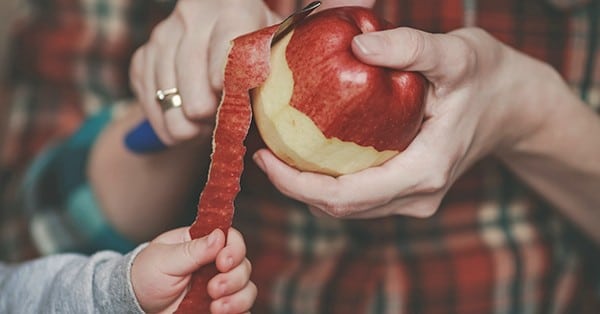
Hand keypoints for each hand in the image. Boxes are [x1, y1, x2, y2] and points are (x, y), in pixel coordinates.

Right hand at [129, 0, 377, 146]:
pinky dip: (164, 121)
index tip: (236, 102)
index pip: (229, 41)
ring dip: (185, 120)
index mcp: (232, 6)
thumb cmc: (266, 58)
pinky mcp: (143, 58)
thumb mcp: (292, 39)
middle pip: (192, 70)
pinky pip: (146, 98)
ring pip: (165, 90)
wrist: (219, 71)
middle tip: (221, 119)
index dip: (230, 76)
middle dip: (207, 107)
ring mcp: (163, 34)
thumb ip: (324, 15)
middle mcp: (193, 14)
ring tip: (205, 125)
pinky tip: (182, 126)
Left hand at [131, 227, 255, 312]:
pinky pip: (242, 308)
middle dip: (234, 278)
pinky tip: (221, 313)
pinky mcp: (219, 306)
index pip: (232, 238)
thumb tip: (219, 235)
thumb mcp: (164, 259)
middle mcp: (215, 264)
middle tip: (213, 289)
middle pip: (244, 264)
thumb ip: (193, 250)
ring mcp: (219, 286)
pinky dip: (239, 310)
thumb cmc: (145, 275)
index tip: (222, 262)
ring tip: (216, 308)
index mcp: (203, 244)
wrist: (134, 304)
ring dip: (238, 298)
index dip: (234, 249)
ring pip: (247, 288)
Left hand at [253, 27, 557, 217]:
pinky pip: (361, 197)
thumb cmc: (489, 77)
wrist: (516, 105)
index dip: (298, 184)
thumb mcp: (456, 54)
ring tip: (279, 154)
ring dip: (309, 187)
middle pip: (341, 207)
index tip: (266, 157)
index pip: (347, 195)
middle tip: (264, 152)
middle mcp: (419, 195)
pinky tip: (310, 156)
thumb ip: (411, 48)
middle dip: (295, 186)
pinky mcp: (412, 191)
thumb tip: (357, 44)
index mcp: (425, 171)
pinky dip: (329, 182)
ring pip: (349, 207)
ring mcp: (416, 198)